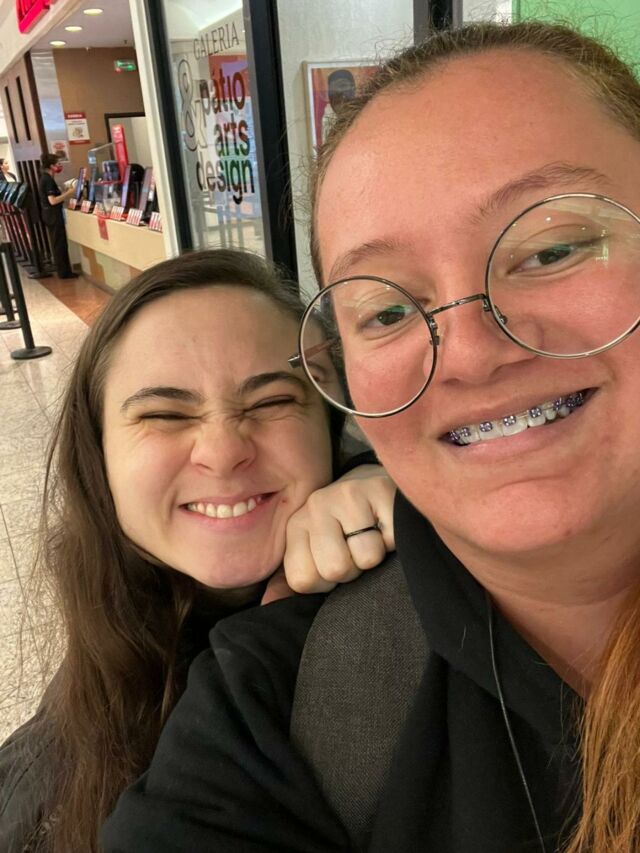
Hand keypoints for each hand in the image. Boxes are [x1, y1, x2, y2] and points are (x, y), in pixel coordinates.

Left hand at [281, 464, 394, 597]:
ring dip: (377, 554)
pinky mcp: (380, 489)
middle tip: (356, 549)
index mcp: (296, 525)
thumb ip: (295, 579)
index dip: (325, 584)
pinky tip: (387, 524)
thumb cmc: (344, 528)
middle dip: (354, 570)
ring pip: (367, 557)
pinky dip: (395, 540)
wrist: (373, 485)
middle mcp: (316, 505)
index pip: (302, 580)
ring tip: (372, 536)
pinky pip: (392, 539)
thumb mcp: (312, 552)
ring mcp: (347, 494)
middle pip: (335, 569)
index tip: (335, 563)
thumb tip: (270, 605)